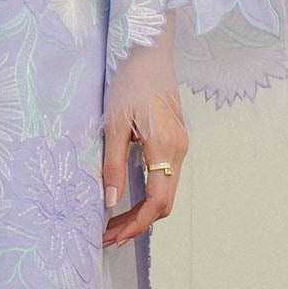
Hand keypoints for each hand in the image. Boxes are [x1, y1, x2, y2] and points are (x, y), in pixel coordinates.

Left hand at [101, 24, 186, 246]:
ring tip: (113, 222)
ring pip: (166, 191)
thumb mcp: (114, 124)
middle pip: (164, 203)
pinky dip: (148, 194)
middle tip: (107, 236)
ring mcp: (181, 145)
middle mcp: (179, 151)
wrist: (148, 51)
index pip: (156, 202)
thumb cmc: (128, 82)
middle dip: (136, 223)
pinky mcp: (176, 140)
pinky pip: (166, 177)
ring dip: (142, 211)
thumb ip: (113, 165)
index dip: (134, 225)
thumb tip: (110, 202)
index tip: (110, 237)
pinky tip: (128, 198)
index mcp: (165, 148)